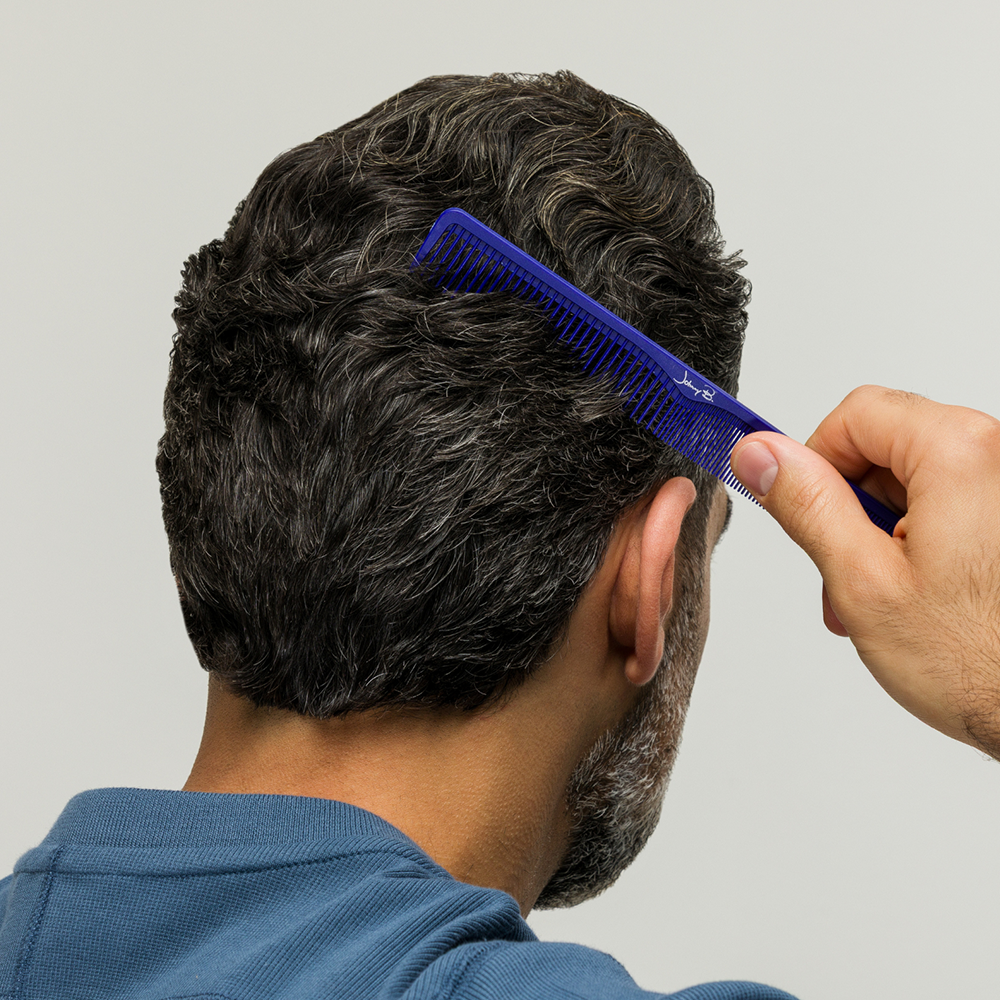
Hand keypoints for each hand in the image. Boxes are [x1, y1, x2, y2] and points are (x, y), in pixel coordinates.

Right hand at [730, 385, 999, 758]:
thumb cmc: (981, 663)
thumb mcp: (862, 580)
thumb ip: (806, 505)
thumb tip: (759, 454)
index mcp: (961, 454)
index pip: (857, 414)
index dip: (814, 462)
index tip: (802, 510)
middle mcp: (997, 456)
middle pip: (888, 445)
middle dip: (849, 508)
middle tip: (842, 575)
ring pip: (917, 480)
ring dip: (883, 532)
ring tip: (880, 598)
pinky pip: (952, 504)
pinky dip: (921, 541)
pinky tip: (917, 595)